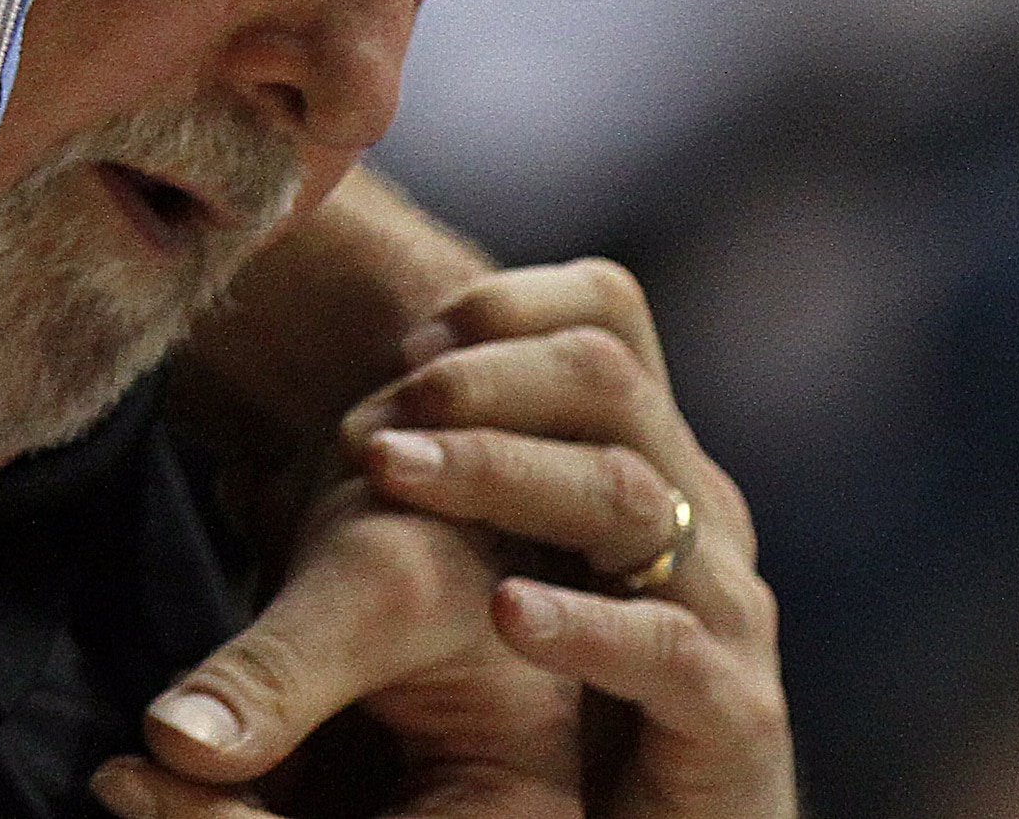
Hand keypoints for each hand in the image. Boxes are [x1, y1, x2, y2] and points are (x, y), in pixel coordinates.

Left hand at [104, 261, 791, 818]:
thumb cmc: (583, 710)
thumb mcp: (521, 572)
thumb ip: (456, 497)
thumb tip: (282, 446)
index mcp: (651, 458)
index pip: (608, 316)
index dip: (510, 302)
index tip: (405, 336)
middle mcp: (699, 511)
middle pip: (609, 380)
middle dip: (481, 378)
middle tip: (374, 409)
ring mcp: (725, 608)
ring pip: (630, 492)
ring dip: (499, 469)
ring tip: (390, 471)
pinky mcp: (736, 715)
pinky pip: (666, 647)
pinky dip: (582, 625)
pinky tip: (504, 614)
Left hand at [104, 461, 589, 817]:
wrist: (411, 463)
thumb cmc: (435, 509)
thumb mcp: (369, 581)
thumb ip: (274, 674)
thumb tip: (168, 745)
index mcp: (514, 806)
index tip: (146, 781)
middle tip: (125, 780)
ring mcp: (402, 810)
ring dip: (201, 816)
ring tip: (128, 772)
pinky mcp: (343, 795)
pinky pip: (259, 816)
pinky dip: (203, 801)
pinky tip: (153, 762)